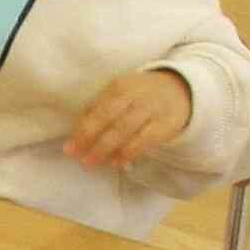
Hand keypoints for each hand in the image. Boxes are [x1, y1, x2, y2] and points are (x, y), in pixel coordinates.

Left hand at [66, 68, 193, 170]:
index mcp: (120, 86)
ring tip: (93, 162)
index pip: (97, 109)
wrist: (180, 90)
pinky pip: (146, 140)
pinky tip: (118, 162)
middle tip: (80, 159)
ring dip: (107, 148)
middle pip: (110, 118)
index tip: (69, 148)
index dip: (82, 130)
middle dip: (92, 140)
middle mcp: (136, 95)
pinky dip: (130, 152)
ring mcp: (153, 109)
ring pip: (126, 129)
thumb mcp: (119, 94)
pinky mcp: (167, 123)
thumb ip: (99, 110)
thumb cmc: (138, 96)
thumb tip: (76, 134)